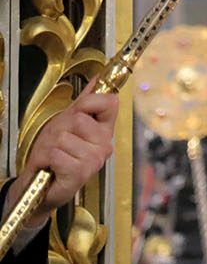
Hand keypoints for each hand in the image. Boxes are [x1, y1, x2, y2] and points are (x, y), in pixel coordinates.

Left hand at [6, 81, 118, 224]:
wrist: (40, 184)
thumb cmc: (53, 156)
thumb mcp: (66, 124)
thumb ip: (84, 102)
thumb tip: (97, 80)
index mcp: (104, 130)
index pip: (109, 102)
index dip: (89, 103)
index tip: (79, 112)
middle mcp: (104, 144)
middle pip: (79, 119)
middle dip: (60, 129)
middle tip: (59, 142)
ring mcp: (95, 159)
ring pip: (65, 137)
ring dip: (50, 146)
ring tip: (54, 156)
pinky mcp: (81, 172)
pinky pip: (57, 153)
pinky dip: (47, 159)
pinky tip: (52, 166)